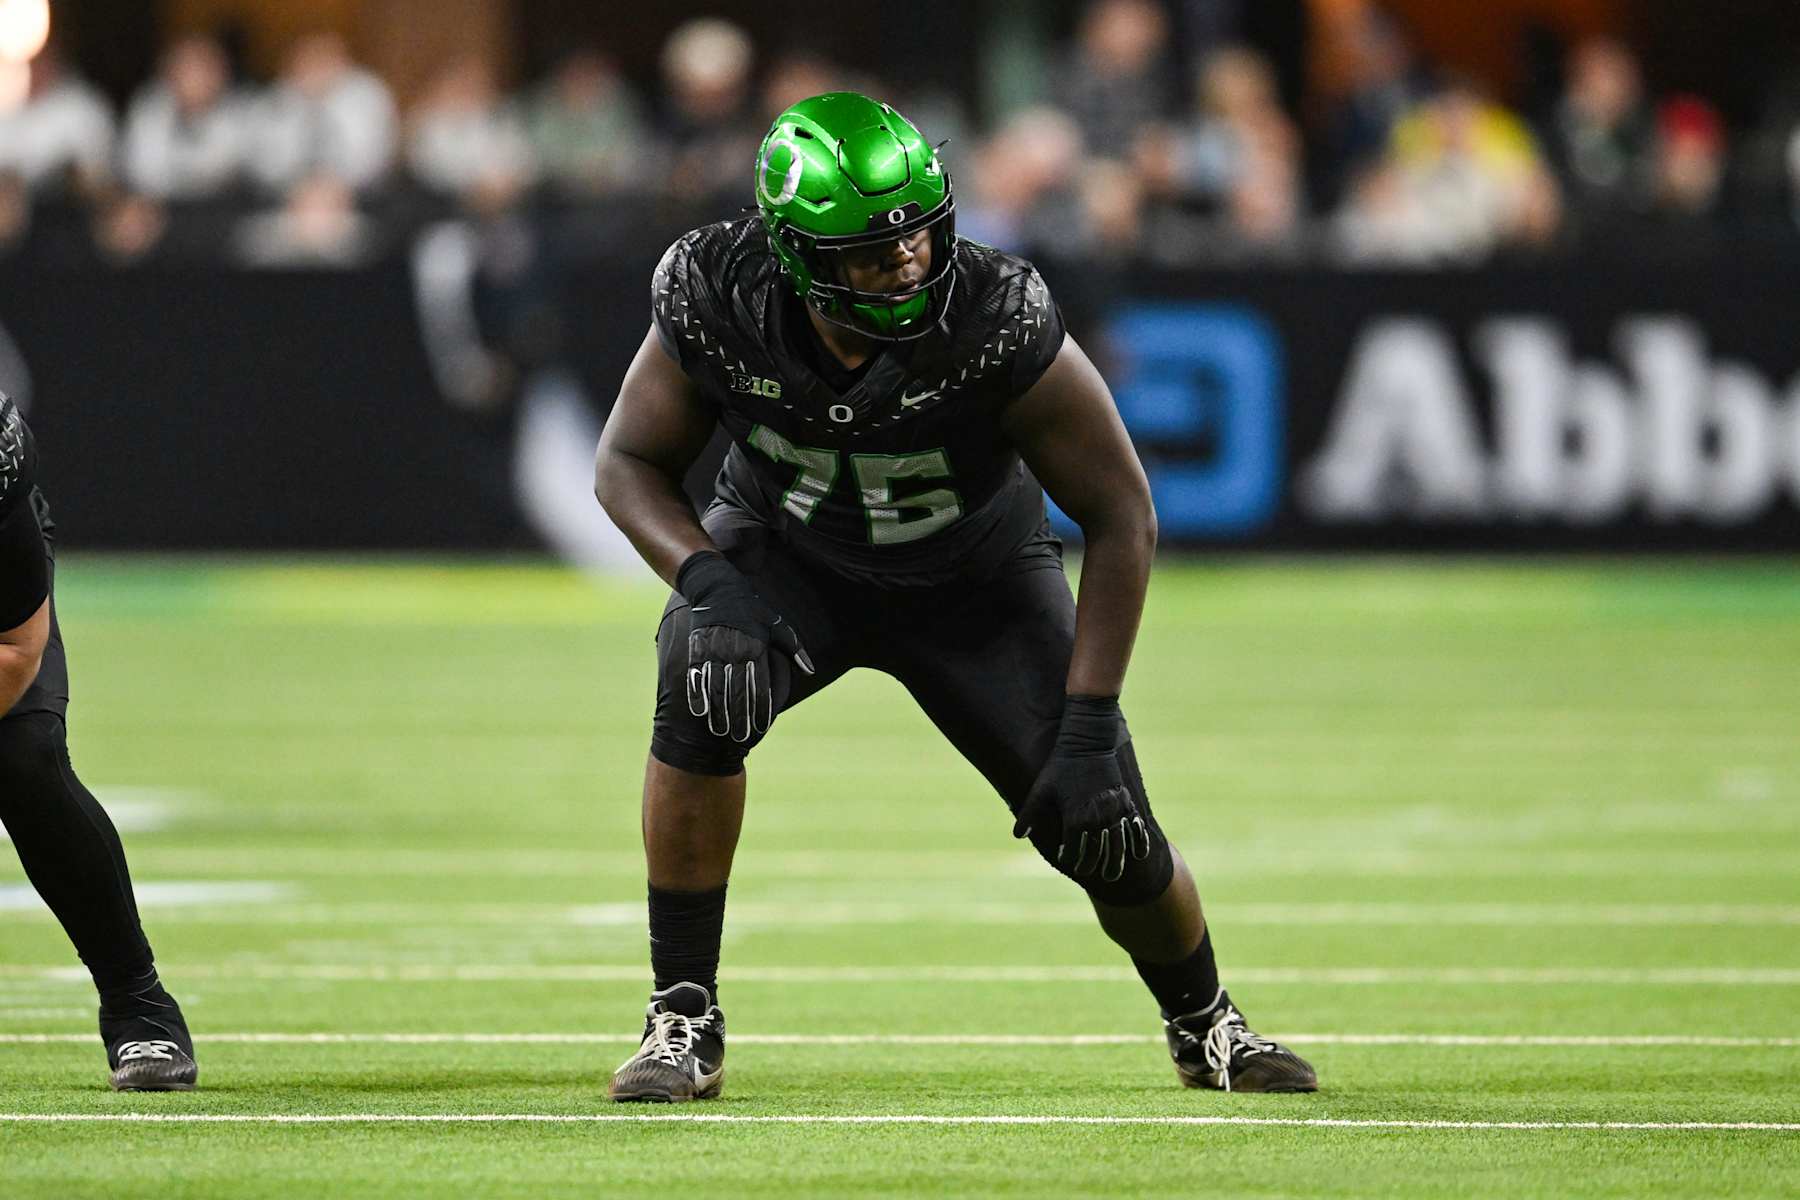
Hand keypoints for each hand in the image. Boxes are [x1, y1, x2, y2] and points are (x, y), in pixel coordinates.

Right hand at [676, 550, 814, 741]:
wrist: (716, 586)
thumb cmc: (751, 608)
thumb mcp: (777, 624)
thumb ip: (794, 649)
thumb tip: (810, 671)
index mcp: (755, 647)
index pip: (760, 685)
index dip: (761, 708)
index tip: (762, 727)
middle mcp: (734, 651)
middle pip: (736, 691)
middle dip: (739, 717)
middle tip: (741, 738)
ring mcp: (713, 650)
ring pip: (715, 687)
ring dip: (718, 712)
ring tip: (721, 731)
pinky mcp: (696, 649)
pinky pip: (696, 676)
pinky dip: (697, 694)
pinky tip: (700, 711)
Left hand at [1012, 695, 1152, 881]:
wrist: (1087, 742)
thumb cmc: (1060, 766)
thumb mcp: (1041, 789)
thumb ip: (1029, 814)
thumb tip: (1017, 835)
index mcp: (1075, 817)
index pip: (1073, 850)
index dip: (1068, 859)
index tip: (1065, 860)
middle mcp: (1097, 818)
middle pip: (1097, 853)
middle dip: (1091, 866)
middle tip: (1088, 875)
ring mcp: (1115, 811)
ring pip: (1118, 846)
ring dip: (1116, 863)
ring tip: (1112, 877)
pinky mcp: (1126, 802)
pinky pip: (1135, 828)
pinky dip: (1138, 843)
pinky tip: (1138, 855)